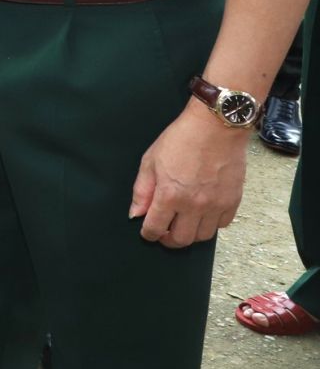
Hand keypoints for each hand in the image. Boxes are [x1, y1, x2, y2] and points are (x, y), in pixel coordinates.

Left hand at [129, 106, 248, 247]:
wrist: (215, 128)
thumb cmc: (181, 140)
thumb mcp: (151, 161)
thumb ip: (142, 190)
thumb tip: (136, 213)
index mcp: (170, 195)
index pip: (156, 228)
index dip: (148, 234)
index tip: (147, 232)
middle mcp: (194, 205)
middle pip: (181, 240)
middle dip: (169, 240)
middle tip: (164, 232)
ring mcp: (215, 205)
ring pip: (202, 237)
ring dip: (190, 234)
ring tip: (183, 223)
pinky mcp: (232, 201)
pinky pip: (222, 225)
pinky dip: (211, 224)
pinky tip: (203, 214)